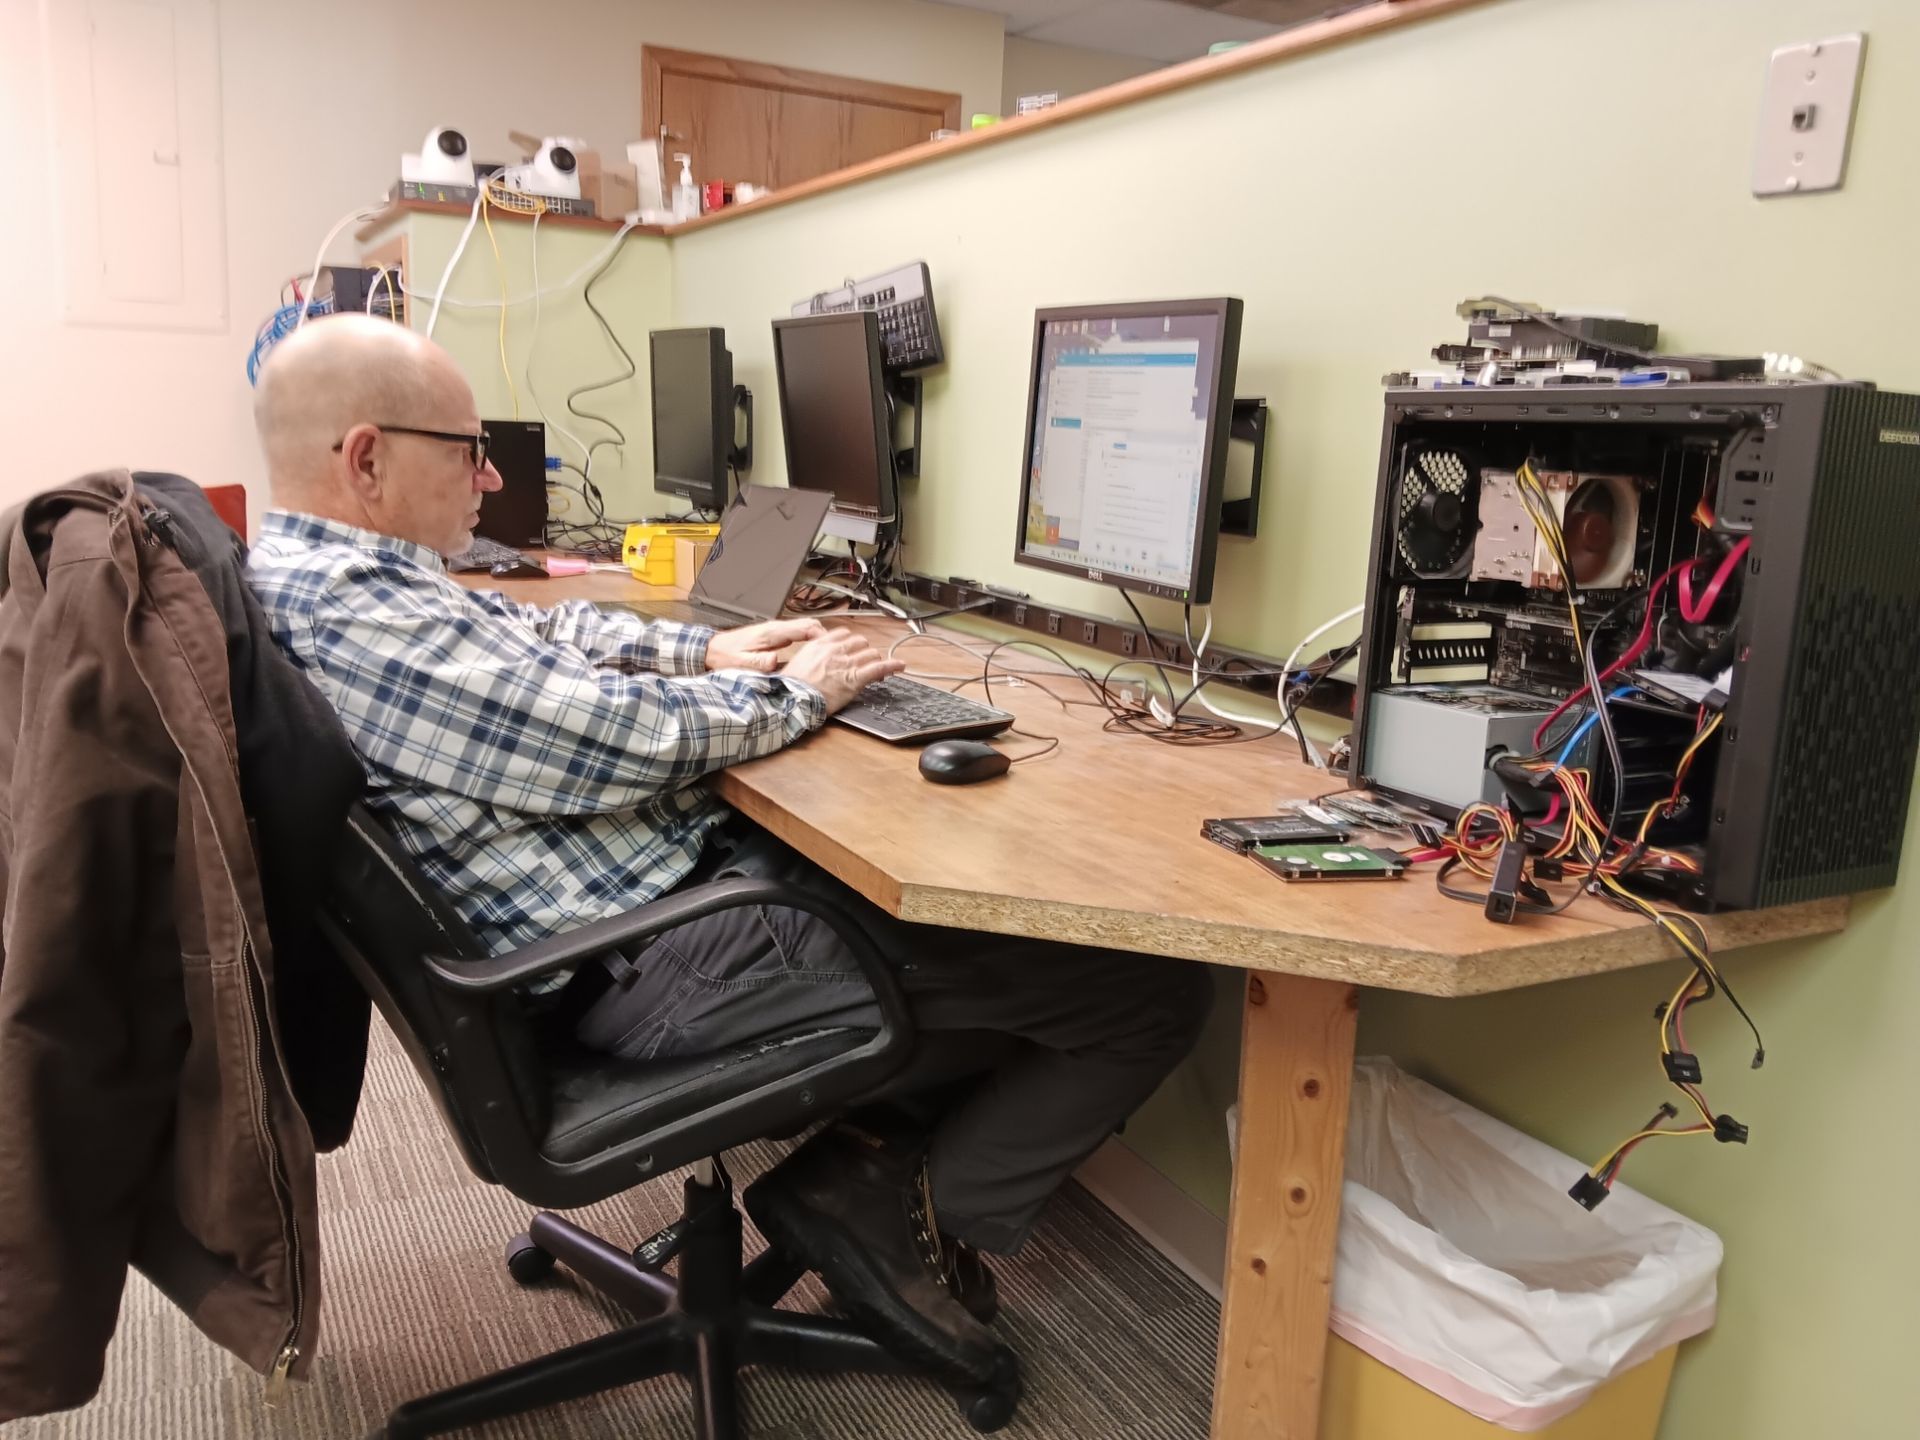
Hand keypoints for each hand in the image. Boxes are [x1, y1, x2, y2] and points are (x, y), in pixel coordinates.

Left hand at [704, 618, 825, 672]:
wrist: (712, 649)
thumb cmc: (725, 655)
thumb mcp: (741, 662)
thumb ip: (759, 661)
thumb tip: (775, 660)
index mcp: (772, 632)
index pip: (804, 627)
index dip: (822, 635)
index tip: (832, 646)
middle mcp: (776, 629)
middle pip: (809, 626)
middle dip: (826, 637)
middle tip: (838, 651)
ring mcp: (776, 632)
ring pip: (806, 629)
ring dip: (819, 638)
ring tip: (831, 652)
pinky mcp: (775, 637)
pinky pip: (799, 635)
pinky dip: (810, 641)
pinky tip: (815, 653)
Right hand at [781, 628, 906, 712]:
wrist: (792, 699)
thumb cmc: (791, 687)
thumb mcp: (796, 663)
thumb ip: (809, 656)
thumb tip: (813, 659)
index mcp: (820, 645)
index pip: (843, 634)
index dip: (850, 642)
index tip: (852, 648)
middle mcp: (835, 651)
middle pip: (859, 642)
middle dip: (864, 650)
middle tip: (864, 660)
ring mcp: (846, 664)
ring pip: (870, 653)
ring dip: (875, 659)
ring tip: (878, 668)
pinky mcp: (855, 679)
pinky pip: (879, 667)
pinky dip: (892, 665)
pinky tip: (900, 666)